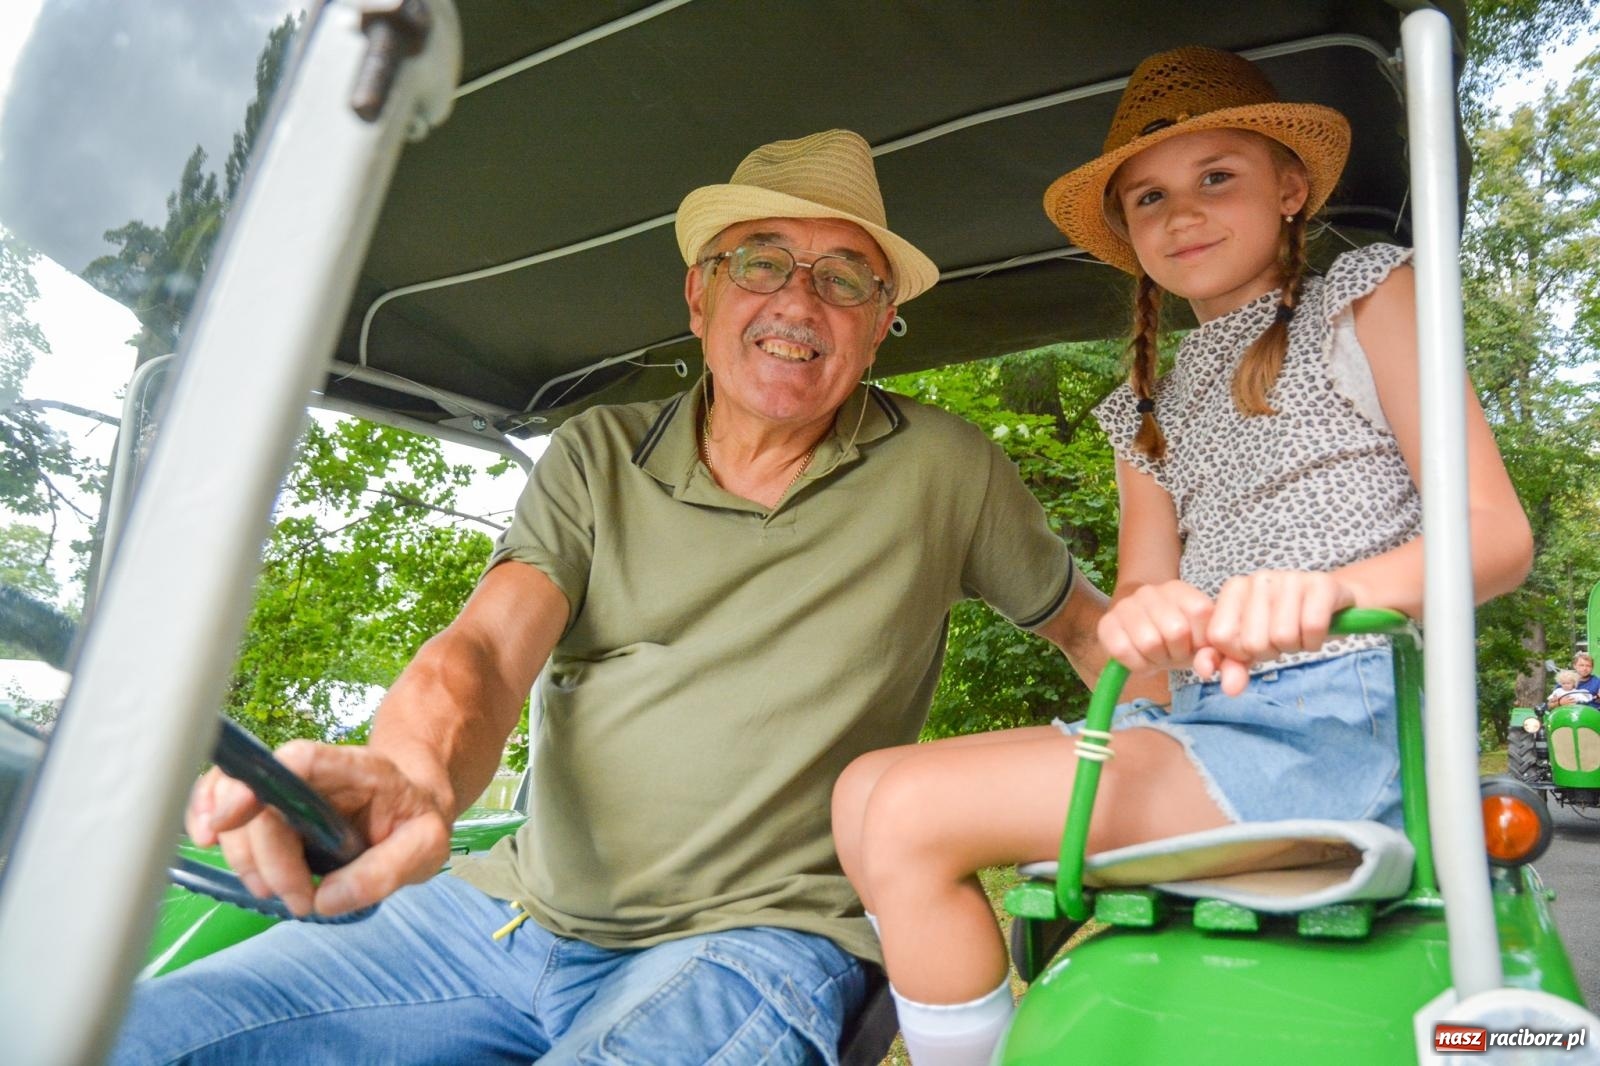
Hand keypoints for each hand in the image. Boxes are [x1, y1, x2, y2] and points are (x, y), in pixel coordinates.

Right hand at [187, 741, 451, 917]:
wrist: (411, 808)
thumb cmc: (416, 820)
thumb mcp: (426, 846)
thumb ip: (385, 872)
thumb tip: (325, 898)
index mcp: (357, 770)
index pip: (300, 759)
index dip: (258, 781)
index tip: (232, 819)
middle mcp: (314, 775)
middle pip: (260, 799)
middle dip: (262, 855)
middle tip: (295, 897)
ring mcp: (287, 791)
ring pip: (236, 809)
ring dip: (243, 858)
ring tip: (278, 892)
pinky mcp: (271, 811)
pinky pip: (227, 809)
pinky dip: (211, 827)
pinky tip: (210, 846)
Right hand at [1098, 580, 1248, 688]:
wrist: (1135, 624)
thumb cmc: (1177, 638)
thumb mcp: (1200, 641)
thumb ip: (1219, 657)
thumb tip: (1216, 673)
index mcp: (1179, 590)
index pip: (1200, 611)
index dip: (1201, 639)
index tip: (1196, 645)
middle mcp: (1151, 592)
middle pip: (1175, 630)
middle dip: (1178, 652)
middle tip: (1173, 654)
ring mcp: (1126, 606)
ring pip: (1149, 642)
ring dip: (1156, 659)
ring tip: (1157, 656)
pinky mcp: (1106, 624)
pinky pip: (1123, 651)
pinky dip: (1136, 664)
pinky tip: (1140, 659)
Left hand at [1203, 570, 1356, 692]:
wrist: (1331, 603)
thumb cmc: (1284, 624)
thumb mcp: (1252, 646)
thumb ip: (1233, 666)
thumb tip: (1230, 689)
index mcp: (1234, 589)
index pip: (1220, 636)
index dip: (1240, 653)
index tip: (1255, 644)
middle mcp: (1259, 579)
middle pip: (1253, 642)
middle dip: (1271, 651)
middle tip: (1282, 638)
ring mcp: (1290, 578)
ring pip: (1283, 636)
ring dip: (1295, 646)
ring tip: (1299, 632)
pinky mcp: (1322, 584)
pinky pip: (1313, 628)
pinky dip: (1315, 641)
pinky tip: (1315, 631)